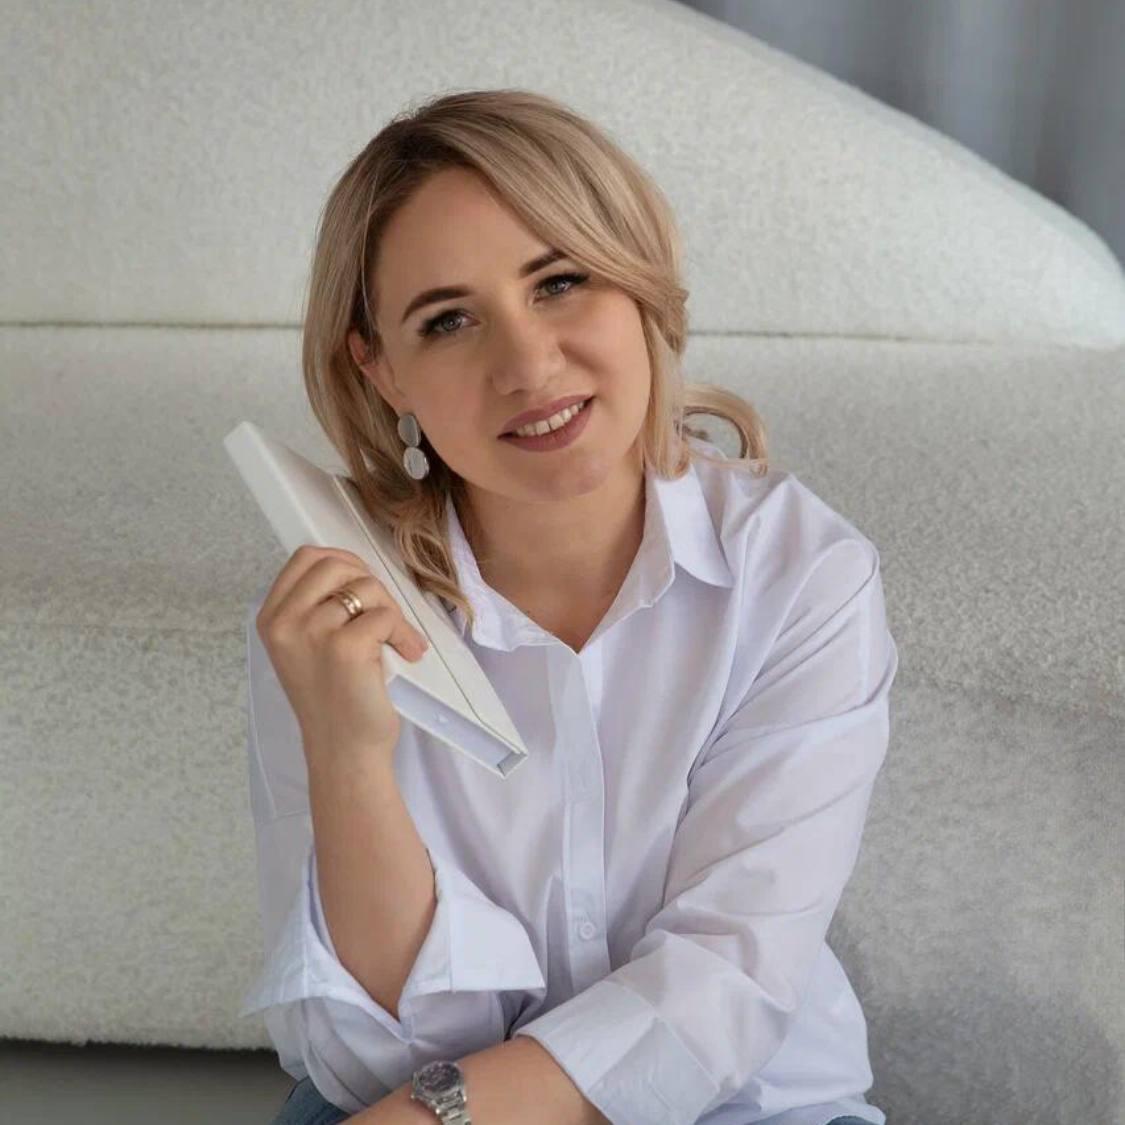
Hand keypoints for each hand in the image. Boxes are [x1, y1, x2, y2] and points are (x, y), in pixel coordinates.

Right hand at [255, 545, 429, 764]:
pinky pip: (385, 616)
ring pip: (366, 588)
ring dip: (392, 612)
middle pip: (336, 565)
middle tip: (385, 614)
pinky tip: (407, 652)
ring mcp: (312, 632)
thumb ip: (316, 607)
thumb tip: (354, 570)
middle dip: (370, 583)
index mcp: (272, 618)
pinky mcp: (344, 647)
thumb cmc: (333, 699)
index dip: (342, 562)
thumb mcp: (306, 646)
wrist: (343, 751)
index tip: (363, 584)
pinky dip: (403, 633)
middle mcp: (285, 622)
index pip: (305, 557)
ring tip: (399, 640)